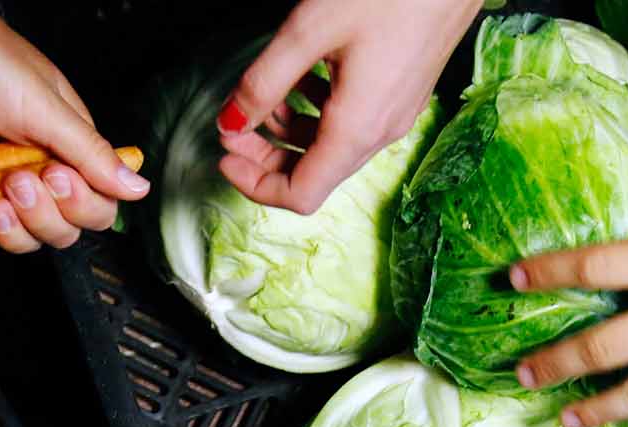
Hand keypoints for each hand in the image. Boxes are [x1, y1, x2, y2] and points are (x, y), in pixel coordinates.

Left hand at [0, 0, 147, 252]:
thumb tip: (138, 188)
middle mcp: (42, 170)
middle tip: (21, 179)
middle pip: (65, 231)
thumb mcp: (46, 107)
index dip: (84, 204)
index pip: (99, 205)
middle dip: (46, 215)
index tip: (58, 176)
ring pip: (27, 240)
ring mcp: (5, 185)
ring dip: (16, 228)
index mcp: (71, 147)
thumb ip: (90, 153)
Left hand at [216, 0, 478, 214]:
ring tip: (266, 94)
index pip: (300, 194)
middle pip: (315, 174)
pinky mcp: (403, 93)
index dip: (254, 184)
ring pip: (332, 146)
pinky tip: (305, 76)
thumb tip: (229, 122)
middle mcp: (381, 132)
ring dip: (292, 131)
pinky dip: (318, 111)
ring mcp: (396, 114)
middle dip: (266, 156)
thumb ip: (263, 82)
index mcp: (357, 129)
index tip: (225, 154)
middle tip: (234, 125)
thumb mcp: (308, 31)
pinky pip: (353, 122)